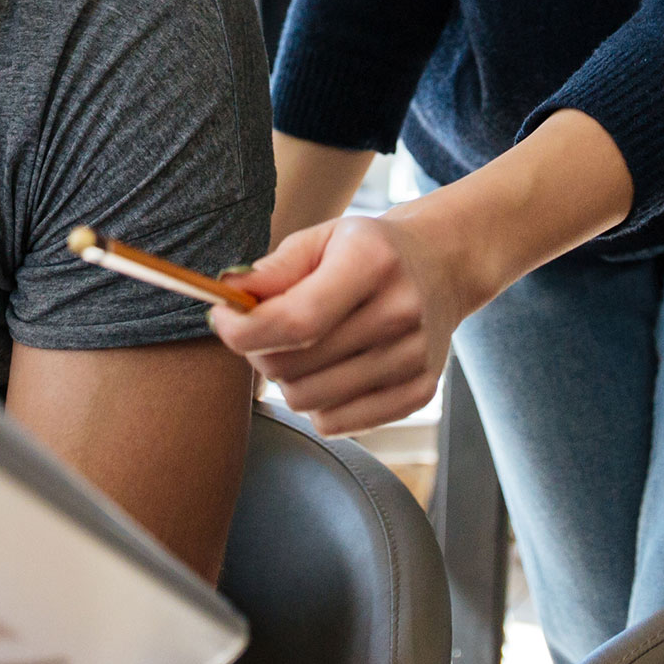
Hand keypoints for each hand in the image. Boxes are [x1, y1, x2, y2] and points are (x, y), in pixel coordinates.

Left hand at [210, 213, 480, 433]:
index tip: (221, 318)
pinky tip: (330, 370)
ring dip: (288, 380)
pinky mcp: (419, 393)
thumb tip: (228, 293)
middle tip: (265, 329)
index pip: (296, 320)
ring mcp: (414, 358)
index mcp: (373, 262)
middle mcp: (400, 312)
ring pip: (308, 401)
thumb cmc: (366, 252)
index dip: (244, 330)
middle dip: (260, 352)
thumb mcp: (321, 240)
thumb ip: (274, 269)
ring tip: (302, 349)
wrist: (441, 267)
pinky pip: (337, 423)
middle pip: (294, 367)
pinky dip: (318, 404)